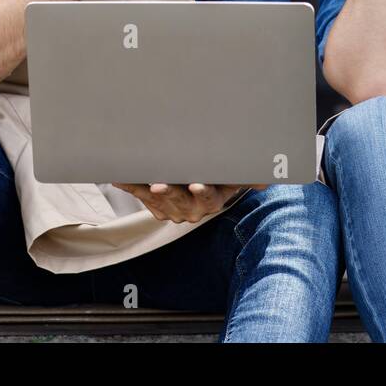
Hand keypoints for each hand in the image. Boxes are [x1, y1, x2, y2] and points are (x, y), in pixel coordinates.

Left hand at [112, 182, 268, 222]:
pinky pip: (140, 196)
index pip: (209, 197)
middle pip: (180, 200)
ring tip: (136, 179)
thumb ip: (245, 176)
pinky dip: (130, 185)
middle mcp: (191, 208)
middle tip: (160, 184)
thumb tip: (266, 179)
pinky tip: (119, 176)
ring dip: (146, 190)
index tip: (197, 185)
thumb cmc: (217, 178)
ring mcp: (172, 209)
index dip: (202, 192)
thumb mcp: (232, 177)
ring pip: (158, 200)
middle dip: (170, 193)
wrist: (200, 189)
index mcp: (211, 200)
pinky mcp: (155, 205)